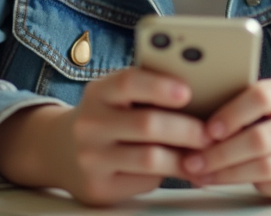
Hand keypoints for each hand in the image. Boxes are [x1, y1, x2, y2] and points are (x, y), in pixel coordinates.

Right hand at [0, 67, 210, 205]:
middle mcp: (90, 124)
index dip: (159, 86)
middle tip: (211, 133)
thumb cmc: (106, 116)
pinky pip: (144, 182)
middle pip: (146, 124)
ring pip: (150, 158)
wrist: (60, 150)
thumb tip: (203, 94)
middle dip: (186, 128)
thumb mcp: (116, 96)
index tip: (188, 91)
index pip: (128, 82)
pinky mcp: (99, 187)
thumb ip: (147, 92)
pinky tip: (183, 169)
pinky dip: (169, 175)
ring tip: (205, 154)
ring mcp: (91, 158)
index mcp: (98, 92)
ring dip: (184, 157)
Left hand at [180, 78, 270, 201]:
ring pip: (263, 167)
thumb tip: (189, 116)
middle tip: (192, 161)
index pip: (261, 97)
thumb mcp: (268, 105)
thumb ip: (240, 106)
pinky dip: (240, 185)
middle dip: (221, 152)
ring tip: (200, 174)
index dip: (232, 113)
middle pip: (260, 139)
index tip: (208, 129)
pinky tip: (219, 181)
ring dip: (226, 173)